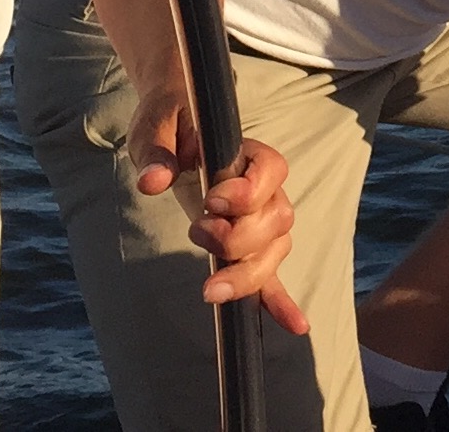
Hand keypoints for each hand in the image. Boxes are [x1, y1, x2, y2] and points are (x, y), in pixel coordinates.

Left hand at [126, 91, 305, 337]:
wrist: (176, 125)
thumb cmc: (169, 123)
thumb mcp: (155, 128)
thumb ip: (156, 151)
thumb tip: (153, 182)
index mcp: (248, 153)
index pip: (272, 171)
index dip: (246, 192)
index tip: (210, 199)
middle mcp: (265, 187)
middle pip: (276, 220)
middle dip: (238, 238)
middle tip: (197, 231)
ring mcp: (259, 219)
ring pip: (275, 250)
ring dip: (246, 273)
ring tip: (208, 287)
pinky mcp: (245, 246)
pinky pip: (272, 275)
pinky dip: (280, 300)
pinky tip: (295, 326)